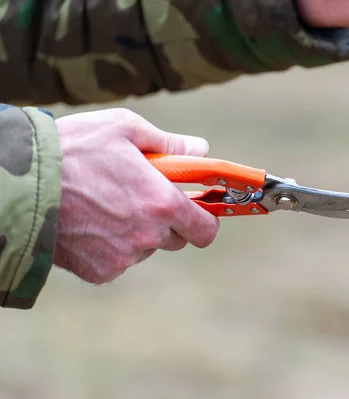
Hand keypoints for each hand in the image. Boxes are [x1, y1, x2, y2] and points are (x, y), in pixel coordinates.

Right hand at [53, 108, 218, 283]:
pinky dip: (110, 247)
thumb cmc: (72, 149)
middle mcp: (147, 236)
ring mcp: (122, 258)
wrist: (17, 183)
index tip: (195, 210)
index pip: (205, 229)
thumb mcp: (124, 129)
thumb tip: (201, 149)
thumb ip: (170, 143)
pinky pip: (118, 261)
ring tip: (106, 205)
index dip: (204, 220)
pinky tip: (89, 223)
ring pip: (145, 249)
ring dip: (137, 233)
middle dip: (167, 222)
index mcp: (162, 203)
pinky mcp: (98, 272)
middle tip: (142, 198)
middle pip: (176, 240)